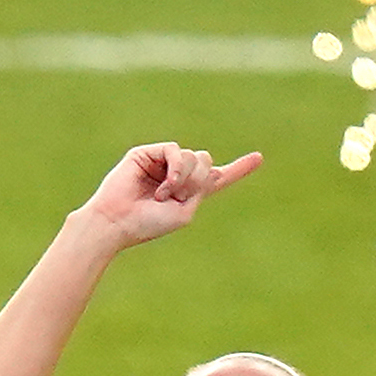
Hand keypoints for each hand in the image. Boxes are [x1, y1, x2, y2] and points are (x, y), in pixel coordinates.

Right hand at [75, 140, 255, 247]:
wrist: (117, 223)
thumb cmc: (147, 225)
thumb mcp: (185, 212)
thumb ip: (201, 186)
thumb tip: (196, 157)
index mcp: (187, 192)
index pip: (217, 178)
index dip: (238, 169)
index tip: (258, 158)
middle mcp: (176, 174)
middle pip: (207, 162)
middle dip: (198, 181)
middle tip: (177, 198)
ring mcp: (161, 162)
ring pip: (194, 157)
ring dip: (185, 179)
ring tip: (164, 195)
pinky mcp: (148, 153)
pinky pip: (176, 151)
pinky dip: (175, 169)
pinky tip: (164, 185)